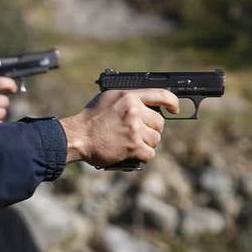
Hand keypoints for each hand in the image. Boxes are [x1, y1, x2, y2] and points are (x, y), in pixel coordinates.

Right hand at [59, 89, 177, 167]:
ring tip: (132, 143)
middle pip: (159, 123)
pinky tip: (133, 154)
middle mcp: (134, 111)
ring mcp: (135, 129)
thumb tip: (147, 104)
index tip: (174, 109)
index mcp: (129, 96)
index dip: (172, 102)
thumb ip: (128, 99)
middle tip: (138, 134)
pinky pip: (150, 153)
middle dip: (152, 130)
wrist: (77, 136)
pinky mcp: (133, 146)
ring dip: (147, 144)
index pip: (161, 95)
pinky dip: (143, 156)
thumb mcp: (109, 99)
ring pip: (156, 139)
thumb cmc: (90, 119)